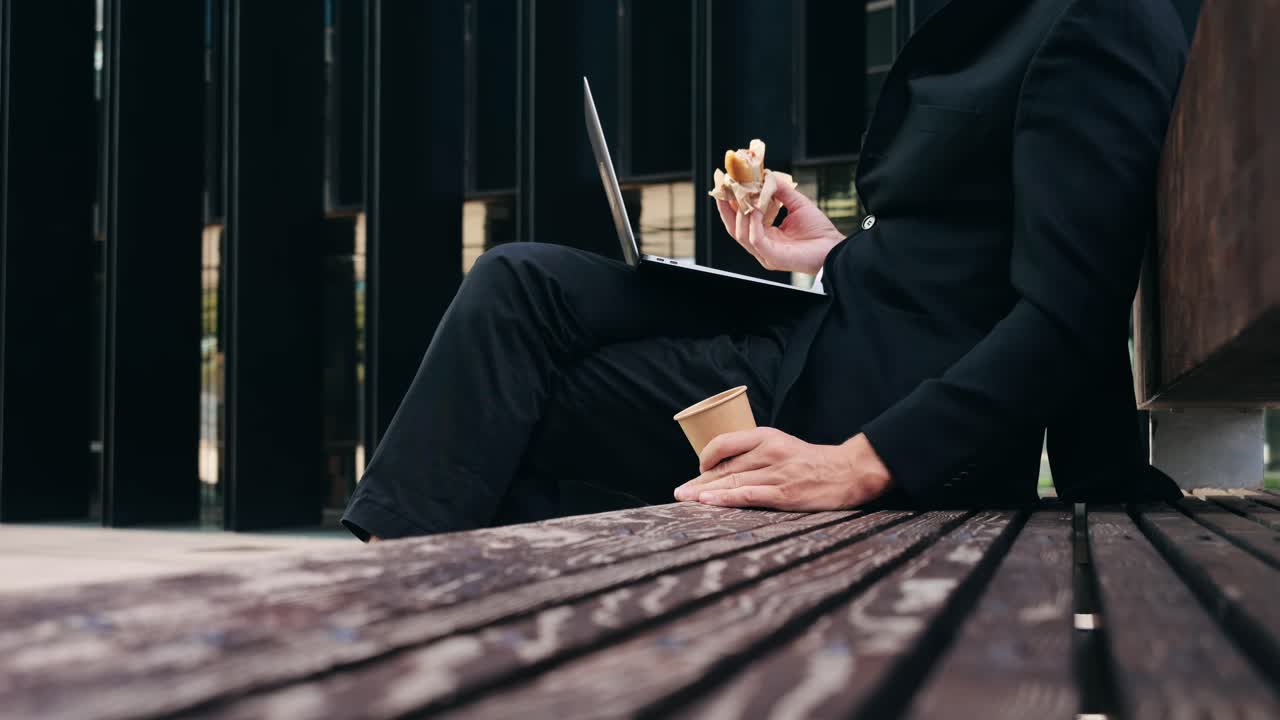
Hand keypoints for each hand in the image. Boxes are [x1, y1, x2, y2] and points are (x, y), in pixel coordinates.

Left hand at [672, 429, 892, 510]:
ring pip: (732, 481)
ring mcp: (776, 474)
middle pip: (724, 467)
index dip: (707, 456)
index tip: (699, 470)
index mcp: (767, 437)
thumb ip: (757, 453)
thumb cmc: (812, 462)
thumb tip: (727, 468)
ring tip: (685, 499)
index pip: (725, 443)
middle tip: (679, 492)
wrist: (848, 472)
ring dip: (704, 492)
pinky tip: (709, 502)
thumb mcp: (783, 446)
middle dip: (699, 481)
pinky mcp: (784, 494)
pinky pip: (748, 495)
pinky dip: (726, 499)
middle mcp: (768, 452)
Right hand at [717, 181, 844, 275]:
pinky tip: (756, 208)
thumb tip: (766, 175)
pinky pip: (755, 239)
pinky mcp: (772, 257)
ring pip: (740, 233)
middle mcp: (761, 246)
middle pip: (734, 227)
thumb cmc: (819, 232)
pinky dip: (753, 222)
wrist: (834, 248)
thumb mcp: (797, 204)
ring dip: (739, 212)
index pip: (740, 219)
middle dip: (726, 206)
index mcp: (765, 235)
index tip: (726, 184)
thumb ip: (781, 191)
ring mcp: (765, 253)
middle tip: (724, 186)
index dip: (731, 202)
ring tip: (743, 194)